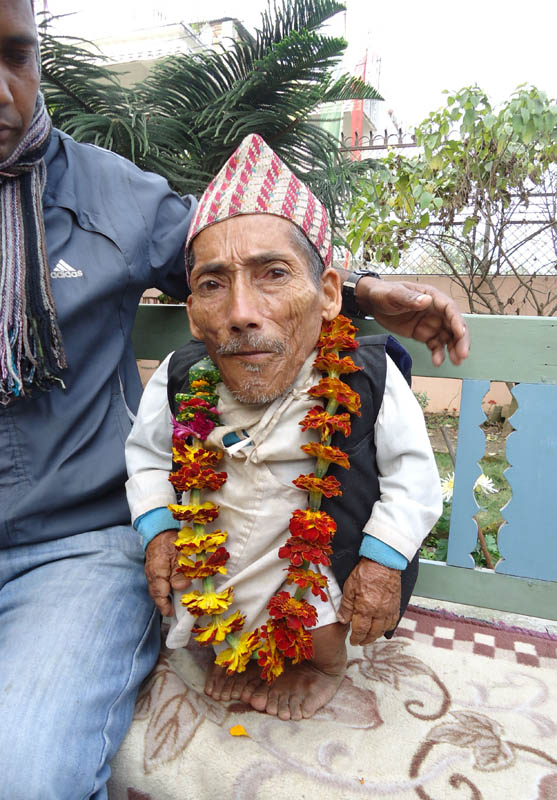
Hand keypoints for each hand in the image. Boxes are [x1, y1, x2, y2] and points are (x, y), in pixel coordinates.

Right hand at [144, 529, 190, 615]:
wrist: (160, 531)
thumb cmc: (171, 541)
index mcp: (157, 571)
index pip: (159, 594)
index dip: (165, 606)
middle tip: (174, 612)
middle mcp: (151, 574)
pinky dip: (164, 591)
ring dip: (164, 599)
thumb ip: (180, 571)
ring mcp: (150, 573)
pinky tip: (172, 593)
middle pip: (156, 595)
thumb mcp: (179, 555)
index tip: (172, 613)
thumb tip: (181, 587)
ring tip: (174, 606)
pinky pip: (157, 584)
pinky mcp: (153, 570)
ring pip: (156, 590)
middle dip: (164, 605)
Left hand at [337, 558, 400, 644]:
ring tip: (370, 637)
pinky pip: (393, 621)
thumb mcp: (349, 587)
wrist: (384, 561)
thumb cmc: (366, 571)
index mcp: (366, 608)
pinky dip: (388, 627)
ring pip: (384, 629)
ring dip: (376, 635)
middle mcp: (379, 612)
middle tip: (360, 641)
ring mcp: (389, 609)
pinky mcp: (396, 604)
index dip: (356, 638)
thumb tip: (342, 620)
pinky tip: (383, 627)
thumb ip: (346, 606)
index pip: (360, 630)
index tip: (353, 641)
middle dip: (365, 640)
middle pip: (373, 633)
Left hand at [355, 278, 469, 365]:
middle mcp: (435, 311)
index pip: (450, 309)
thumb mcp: (394, 294)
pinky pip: (435, 345)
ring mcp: (431, 324)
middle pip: (454, 325)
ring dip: (453, 349)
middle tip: (462, 354)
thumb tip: (426, 301)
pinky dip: (438, 354)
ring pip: (448, 338)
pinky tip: (437, 362)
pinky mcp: (423, 334)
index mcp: (432, 297)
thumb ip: (409, 298)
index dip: (457, 321)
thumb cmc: (385, 293)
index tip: (461, 334)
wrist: (373, 303)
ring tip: (456, 362)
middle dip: (460, 340)